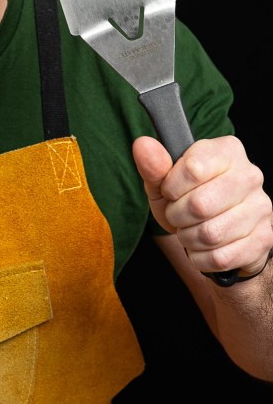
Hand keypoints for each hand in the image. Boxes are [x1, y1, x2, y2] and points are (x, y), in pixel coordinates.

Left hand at [133, 134, 271, 276]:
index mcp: (227, 151)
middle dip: (177, 216)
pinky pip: (220, 257)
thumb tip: (143, 145)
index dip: (171, 187)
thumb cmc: (189, 200)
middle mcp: (249, 175)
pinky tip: (202, 247)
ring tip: (189, 230)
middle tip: (177, 215)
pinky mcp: (264, 239)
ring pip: (210, 234)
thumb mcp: (165, 183)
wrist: (219, 233)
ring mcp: (260, 208)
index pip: (193, 168)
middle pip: (200, 205)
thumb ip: (154, 166)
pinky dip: (200, 257)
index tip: (170, 191)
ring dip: (188, 238)